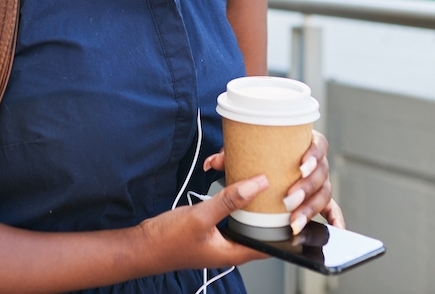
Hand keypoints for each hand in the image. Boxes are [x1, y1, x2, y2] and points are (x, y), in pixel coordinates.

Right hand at [138, 175, 271, 270]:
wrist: (141, 245)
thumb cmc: (167, 240)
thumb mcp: (200, 217)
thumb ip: (229, 200)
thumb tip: (257, 184)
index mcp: (233, 252)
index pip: (270, 244)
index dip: (284, 227)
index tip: (293, 205)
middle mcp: (229, 247)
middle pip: (258, 229)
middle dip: (266, 209)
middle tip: (275, 187)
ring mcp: (219, 239)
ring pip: (242, 219)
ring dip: (248, 202)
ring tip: (256, 182)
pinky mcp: (209, 231)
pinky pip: (228, 215)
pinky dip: (232, 200)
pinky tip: (231, 186)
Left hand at [202, 130, 344, 233]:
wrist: (263, 159)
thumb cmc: (258, 153)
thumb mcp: (243, 153)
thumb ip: (229, 156)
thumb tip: (212, 164)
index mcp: (304, 143)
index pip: (318, 145)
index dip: (313, 155)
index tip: (300, 166)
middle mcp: (316, 162)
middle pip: (321, 174)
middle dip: (307, 188)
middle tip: (290, 199)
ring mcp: (319, 182)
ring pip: (324, 194)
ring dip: (311, 209)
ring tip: (294, 221)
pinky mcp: (318, 199)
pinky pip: (332, 209)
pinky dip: (335, 218)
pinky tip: (336, 228)